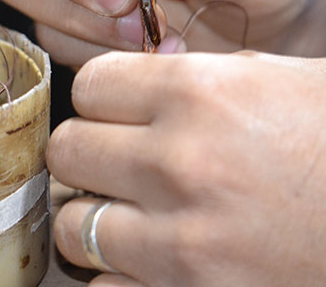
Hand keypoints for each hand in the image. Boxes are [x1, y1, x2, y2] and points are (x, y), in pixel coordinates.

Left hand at [48, 51, 325, 285]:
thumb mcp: (277, 79)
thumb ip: (194, 78)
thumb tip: (139, 86)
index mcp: (199, 93)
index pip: (89, 84)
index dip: (100, 94)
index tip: (115, 106)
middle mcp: (180, 164)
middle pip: (67, 149)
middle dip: (86, 151)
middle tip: (114, 157)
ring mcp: (181, 244)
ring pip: (73, 223)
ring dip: (92, 215)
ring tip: (126, 211)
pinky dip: (115, 276)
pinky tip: (147, 260)